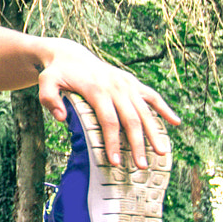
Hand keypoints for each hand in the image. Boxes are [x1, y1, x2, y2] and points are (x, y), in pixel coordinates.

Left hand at [36, 43, 179, 168]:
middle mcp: (116, 86)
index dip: (112, 142)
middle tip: (142, 166)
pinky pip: (152, 96)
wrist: (70, 55)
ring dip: (155, 132)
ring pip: (145, 111)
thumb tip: (62, 118)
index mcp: (97, 89)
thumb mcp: (46, 82)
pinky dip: (165, 108)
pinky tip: (176, 123)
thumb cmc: (58, 73)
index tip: (115, 161)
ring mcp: (127, 84)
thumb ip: (49, 99)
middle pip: (131, 119)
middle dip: (138, 144)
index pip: (108, 121)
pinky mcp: (132, 82)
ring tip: (163, 153)